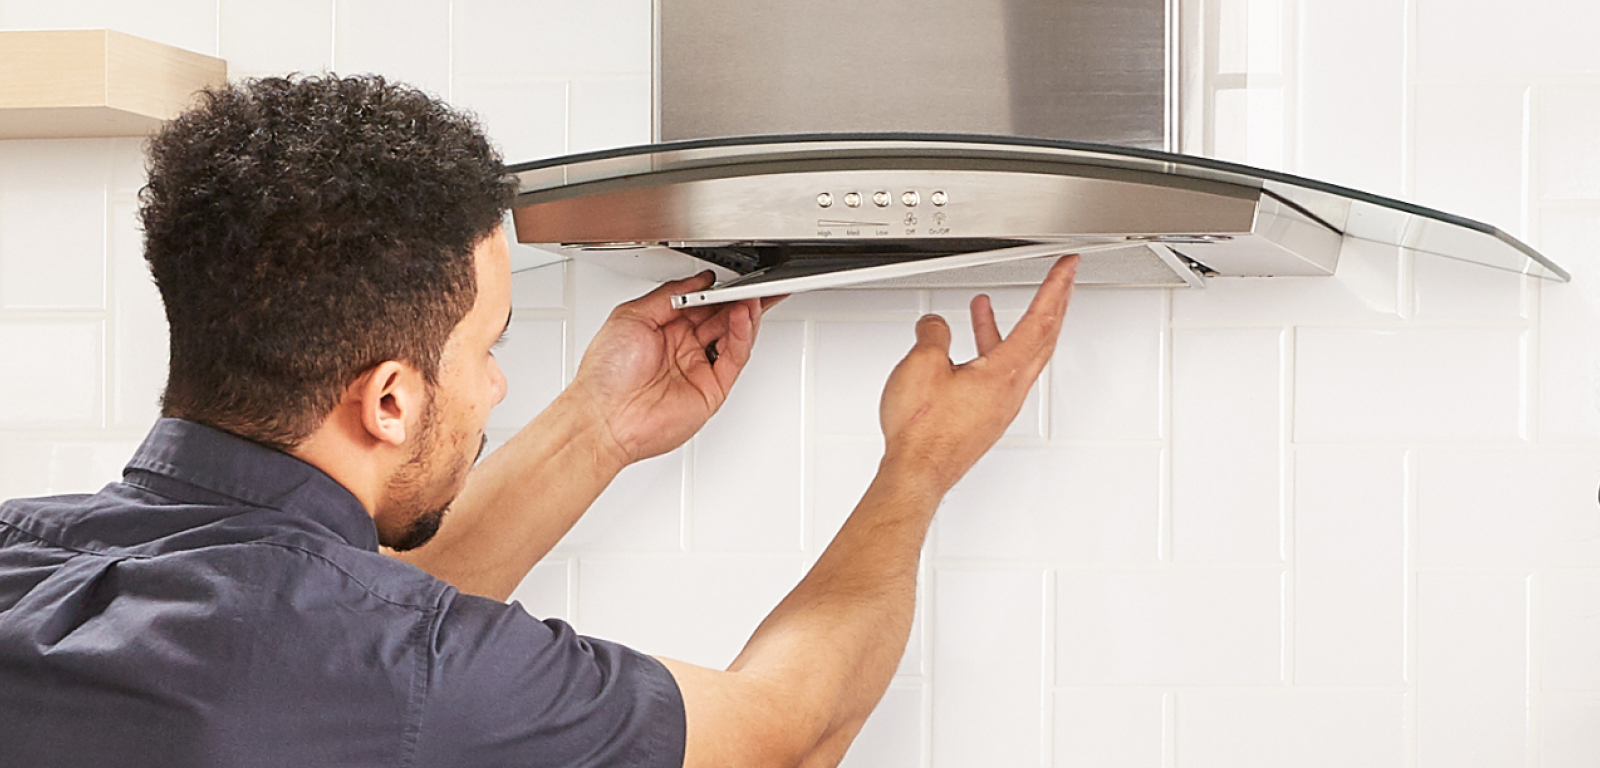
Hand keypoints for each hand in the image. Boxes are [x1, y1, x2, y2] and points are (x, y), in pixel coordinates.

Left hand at [567, 271, 774, 465]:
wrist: (604, 418)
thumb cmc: (606, 373)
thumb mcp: (631, 315)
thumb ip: (669, 295)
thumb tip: (698, 281)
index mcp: (663, 329)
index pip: (700, 303)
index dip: (717, 289)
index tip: (731, 275)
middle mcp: (682, 348)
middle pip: (721, 318)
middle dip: (739, 299)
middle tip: (754, 282)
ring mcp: (697, 368)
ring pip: (733, 337)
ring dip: (745, 314)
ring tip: (753, 295)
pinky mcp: (711, 389)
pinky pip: (734, 357)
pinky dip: (742, 335)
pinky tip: (742, 316)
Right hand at [878, 255, 1078, 493]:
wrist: (916, 473)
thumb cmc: (923, 432)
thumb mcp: (922, 365)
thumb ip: (933, 335)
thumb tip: (935, 326)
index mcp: (1004, 372)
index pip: (1040, 319)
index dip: (1055, 287)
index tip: (1068, 268)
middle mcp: (1010, 391)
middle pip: (1043, 338)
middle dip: (1051, 304)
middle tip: (1059, 282)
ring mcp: (998, 407)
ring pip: (1017, 357)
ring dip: (1008, 326)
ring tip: (985, 306)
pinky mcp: (984, 419)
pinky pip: (997, 376)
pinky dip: (989, 351)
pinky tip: (965, 352)